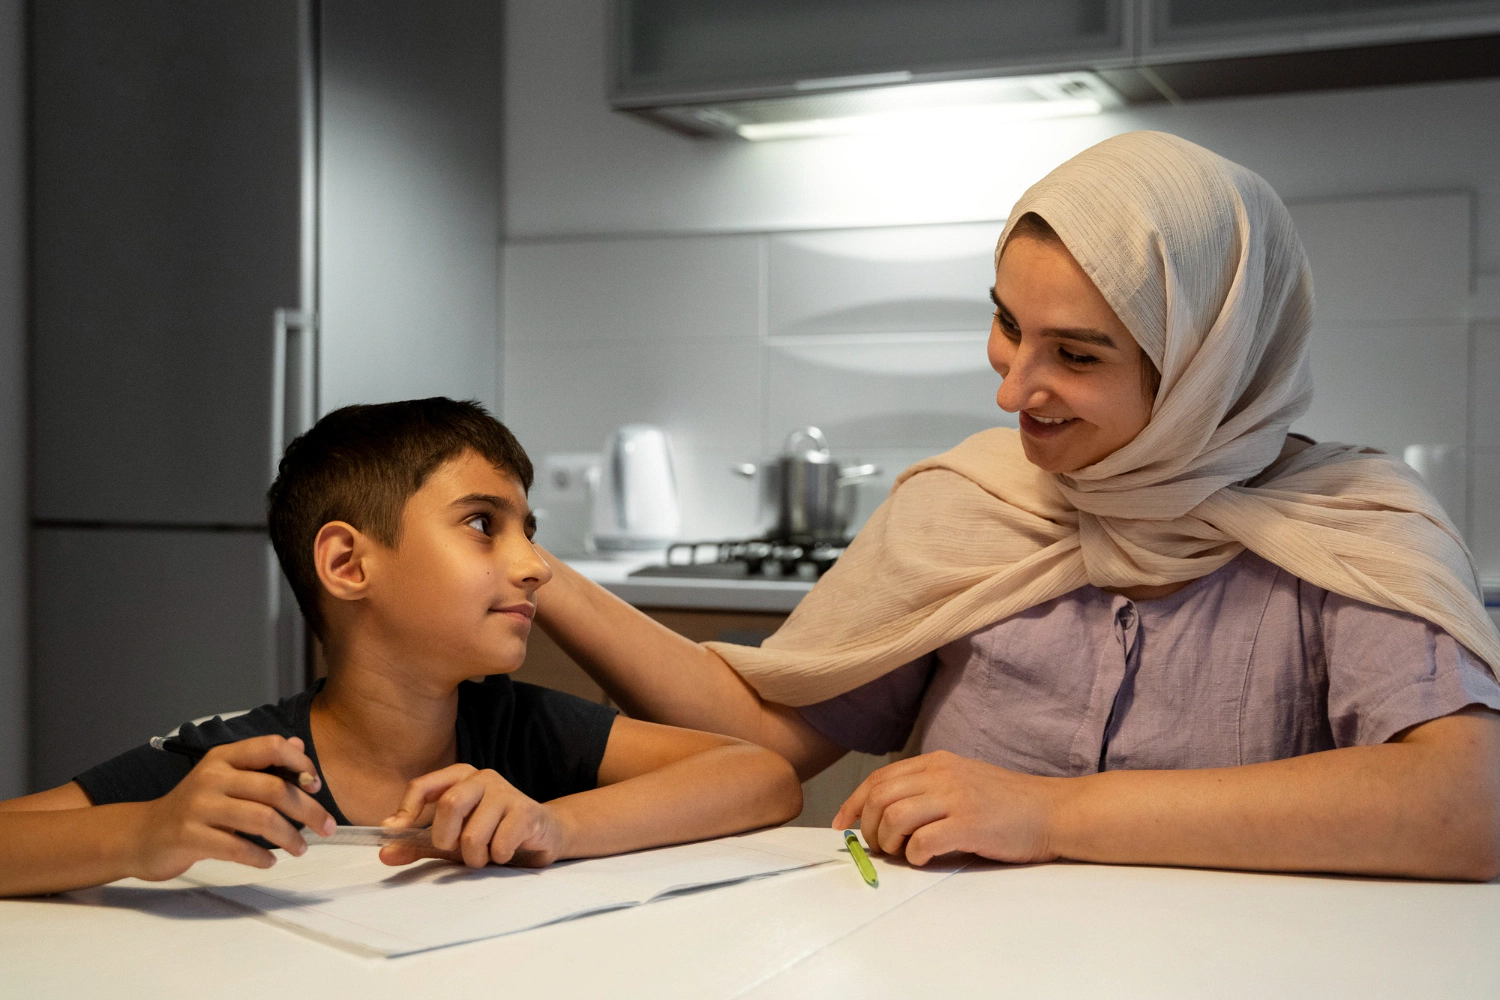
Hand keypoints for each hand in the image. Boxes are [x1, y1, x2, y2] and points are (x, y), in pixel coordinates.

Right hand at [129, 735, 335, 880]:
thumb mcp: (225, 778)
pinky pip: (236, 847)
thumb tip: (298, 746)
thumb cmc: (195, 808)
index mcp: (224, 757)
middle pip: (274, 788)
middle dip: (308, 810)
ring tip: (301, 849)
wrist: (143, 835)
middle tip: (327, 827)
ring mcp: (198, 806)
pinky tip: (269, 862)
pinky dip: (259, 856)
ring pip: (260, 818)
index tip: (316, 786)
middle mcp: (211, 776)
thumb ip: (261, 764)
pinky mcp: (188, 836)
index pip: (271, 746)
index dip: (301, 764)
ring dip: (289, 836)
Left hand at [379, 764, 568, 868]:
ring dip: (475, 857)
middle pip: (449, 805)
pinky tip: (506, 851)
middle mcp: (483, 778)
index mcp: (460, 777)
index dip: (406, 811)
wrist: (542, 834)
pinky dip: (497, 857)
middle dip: (446, 839)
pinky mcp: (526, 812)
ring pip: (473, 834)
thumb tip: (384, 851)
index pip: (422, 786)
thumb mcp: (450, 839)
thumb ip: (417, 844)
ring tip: (486, 854)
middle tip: (456, 849)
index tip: (397, 832)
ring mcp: (506, 792)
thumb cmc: (491, 833)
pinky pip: (499, 844)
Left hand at [831, 750, 1064, 866]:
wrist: (1053, 810)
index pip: (879, 778)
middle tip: (881, 847)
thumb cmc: (1008, 803)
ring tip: (903, 853)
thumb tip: (885, 814)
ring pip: (894, 817)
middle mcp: (942, 774)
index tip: (843, 824)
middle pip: (880, 797)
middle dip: (870, 827)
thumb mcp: (963, 780)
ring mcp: (956, 798)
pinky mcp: (969, 824)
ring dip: (889, 842)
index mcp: (936, 762)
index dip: (854, 802)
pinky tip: (925, 858)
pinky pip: (922, 841)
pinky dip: (914, 855)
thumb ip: (928, 789)